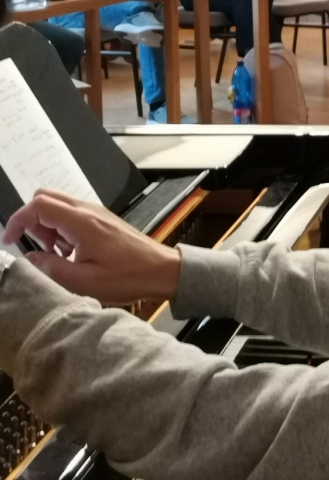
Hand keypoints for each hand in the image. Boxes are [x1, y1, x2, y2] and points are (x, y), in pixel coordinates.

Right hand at [3, 191, 181, 304]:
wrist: (161, 270)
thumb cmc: (128, 276)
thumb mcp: (83, 280)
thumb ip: (50, 268)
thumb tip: (28, 260)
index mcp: (82, 221)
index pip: (38, 205)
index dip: (17, 220)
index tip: (9, 239)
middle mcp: (88, 210)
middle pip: (46, 199)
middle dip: (33, 222)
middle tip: (40, 249)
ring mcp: (96, 213)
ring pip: (58, 207)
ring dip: (49, 228)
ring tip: (60, 256)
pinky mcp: (102, 220)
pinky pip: (72, 216)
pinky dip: (63, 231)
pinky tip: (72, 254)